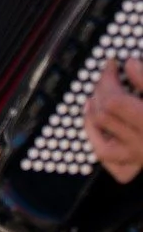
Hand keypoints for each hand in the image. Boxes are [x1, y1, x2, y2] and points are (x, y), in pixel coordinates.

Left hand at [85, 58, 142, 183]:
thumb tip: (130, 64)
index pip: (114, 101)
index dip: (108, 78)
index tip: (112, 65)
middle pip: (105, 117)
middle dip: (100, 92)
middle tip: (107, 77)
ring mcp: (140, 158)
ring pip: (103, 146)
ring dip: (93, 120)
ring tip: (93, 99)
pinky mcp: (138, 166)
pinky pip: (111, 162)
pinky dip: (98, 143)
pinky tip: (95, 126)